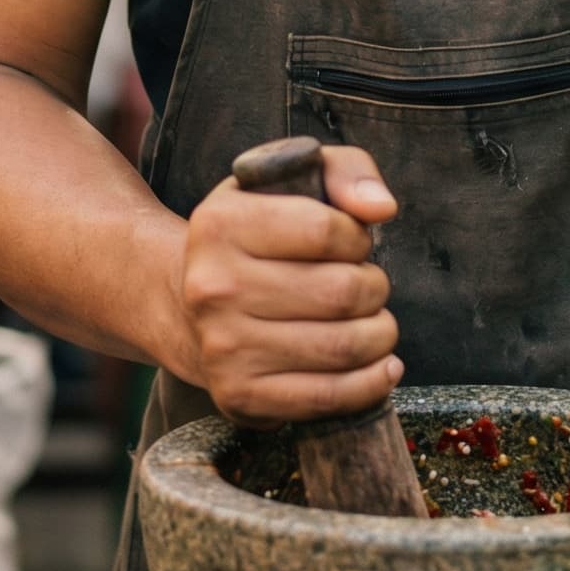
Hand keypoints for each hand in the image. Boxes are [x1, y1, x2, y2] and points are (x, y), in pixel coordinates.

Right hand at [177, 145, 402, 423]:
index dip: (357, 237)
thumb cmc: (260, 236)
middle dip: (374, 288)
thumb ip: (346, 172)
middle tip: (366, 286)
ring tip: (373, 321)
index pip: (327, 230)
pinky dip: (370, 383)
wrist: (189, 304)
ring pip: (342, 346)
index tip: (352, 243)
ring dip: (380, 333)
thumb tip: (380, 208)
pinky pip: (326, 398)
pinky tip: (380, 364)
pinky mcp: (239, 395)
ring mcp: (223, 347)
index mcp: (220, 224)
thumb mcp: (292, 179)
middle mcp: (213, 287)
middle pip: (341, 292)